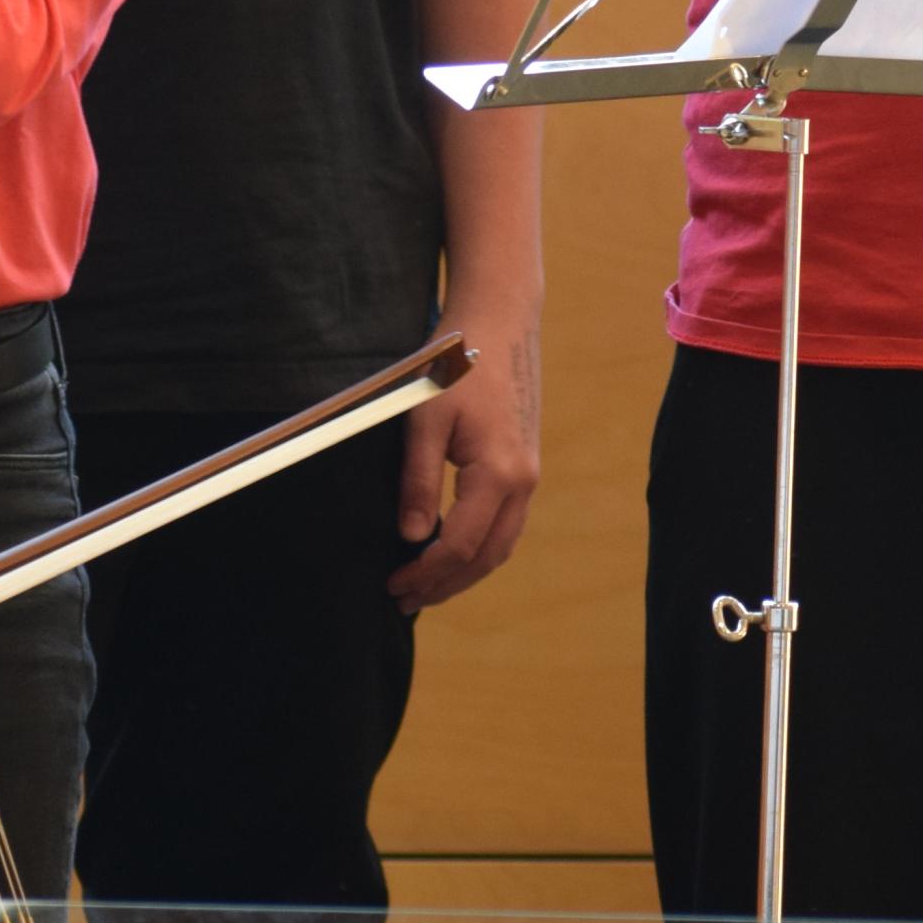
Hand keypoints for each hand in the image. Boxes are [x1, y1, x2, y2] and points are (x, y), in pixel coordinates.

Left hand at [390, 314, 541, 611]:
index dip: (425, 573)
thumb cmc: (457, 364)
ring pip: (501, 544)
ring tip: (427, 586)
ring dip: (465, 571)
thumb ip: (419, 481)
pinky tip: (452, 549)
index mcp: (498, 474)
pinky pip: (506, 523)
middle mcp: (523, 482)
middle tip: (405, 600)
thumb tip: (413, 536)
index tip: (393, 584)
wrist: (500, 322)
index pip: (460, 546)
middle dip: (445, 585)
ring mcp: (529, 475)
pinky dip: (480, 547)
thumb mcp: (425, 419)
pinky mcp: (525, 465)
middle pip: (487, 557)